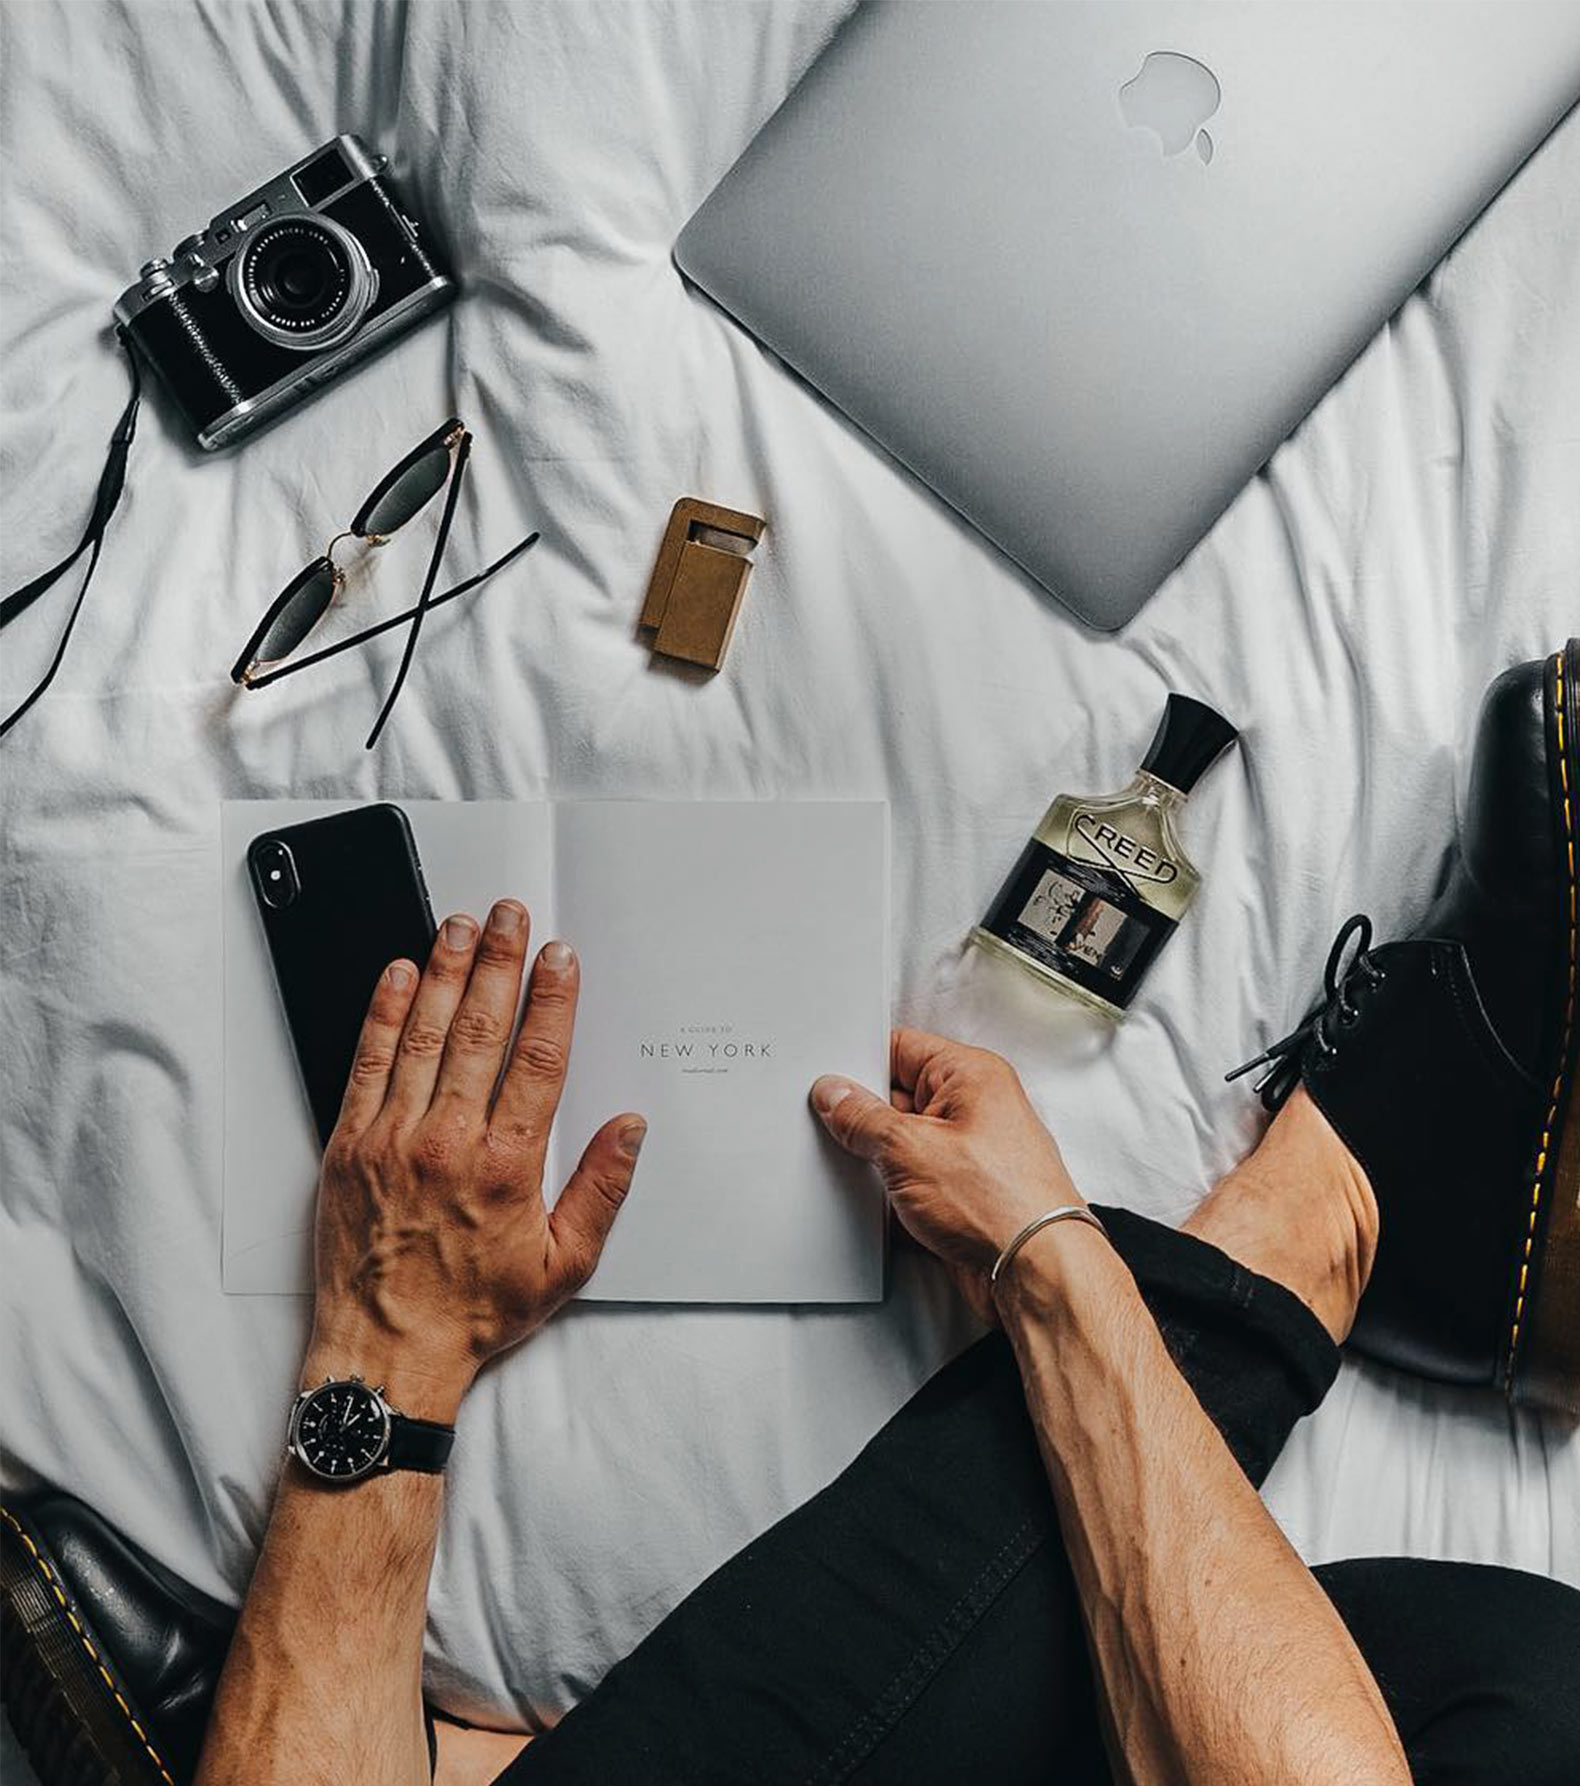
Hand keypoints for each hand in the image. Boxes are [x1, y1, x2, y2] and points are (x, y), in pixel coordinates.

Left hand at [305, 900, 645, 1418]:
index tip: (559, 958)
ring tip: (458, 925)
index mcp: (507, 1164)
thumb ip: (602, 1188)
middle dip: (499, 961)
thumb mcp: (565, 1264)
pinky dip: (382, 1014)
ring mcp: (392, 1138)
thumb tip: (630, 1128)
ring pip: (423, 1034)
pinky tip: (396, 975)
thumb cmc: (472, 1312)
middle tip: (509, 914)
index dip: (552, 998)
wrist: (386, 1354)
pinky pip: (366, 1063)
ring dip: (443, 970)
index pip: (538, 1057)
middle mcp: (449, 1140)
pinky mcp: (348, 1146)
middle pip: (480, 1027)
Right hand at [811, 1028, 1084, 1319]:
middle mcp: (974, 1108)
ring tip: (870, 1176)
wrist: (1035, 1274)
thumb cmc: (1000, 1203)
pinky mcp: (963, 1195)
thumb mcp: (908, 1148)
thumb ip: (863, 1117)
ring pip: (903, 1146)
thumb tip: (836, 1096)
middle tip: (840, 1134)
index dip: (861, 1063)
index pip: (901, 1048)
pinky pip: (913, 1182)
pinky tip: (882, 1206)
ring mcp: (969, 1154)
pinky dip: (893, 1195)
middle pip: (899, 1097)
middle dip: (866, 1120)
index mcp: (969, 1075)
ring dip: (879, 1163)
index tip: (828, 1086)